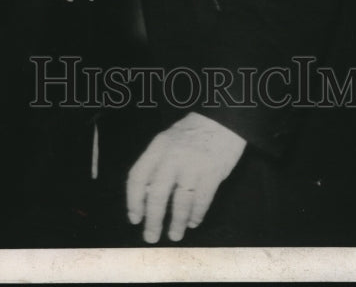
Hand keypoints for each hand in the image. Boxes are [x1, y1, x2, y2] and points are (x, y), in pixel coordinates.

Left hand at [126, 112, 245, 242]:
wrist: (222, 118)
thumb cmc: (192, 132)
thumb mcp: (168, 140)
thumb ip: (157, 163)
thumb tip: (147, 196)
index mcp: (158, 147)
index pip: (138, 176)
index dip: (134, 201)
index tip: (134, 218)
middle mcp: (172, 156)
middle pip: (157, 194)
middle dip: (152, 220)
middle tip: (150, 237)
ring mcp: (193, 165)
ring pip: (180, 202)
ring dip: (177, 223)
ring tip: (175, 235)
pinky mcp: (212, 172)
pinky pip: (201, 201)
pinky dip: (196, 215)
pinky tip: (193, 222)